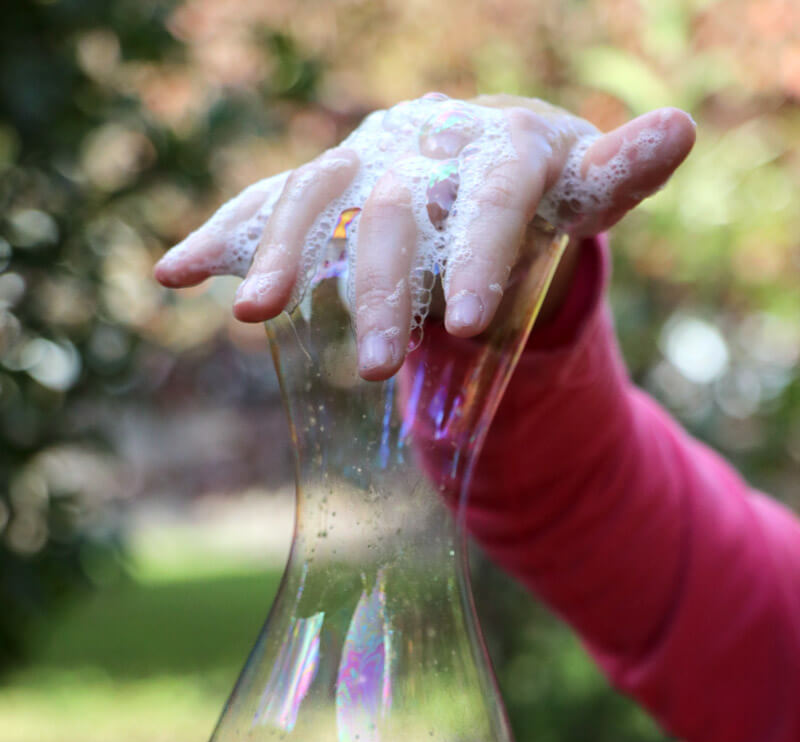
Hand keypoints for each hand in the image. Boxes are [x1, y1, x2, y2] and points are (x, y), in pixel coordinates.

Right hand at [154, 93, 694, 378]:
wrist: (465, 166)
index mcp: (494, 143)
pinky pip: (265, 206)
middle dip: (381, 288)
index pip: (491, 191)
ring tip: (251, 315)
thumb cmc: (532, 193)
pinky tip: (174, 273)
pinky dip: (222, 236)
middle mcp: (420, 144)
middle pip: (395, 209)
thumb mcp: (579, 189)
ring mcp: (362, 164)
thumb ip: (618, 173)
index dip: (480, 251)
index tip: (468, 324)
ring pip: (316, 200)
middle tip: (376, 370)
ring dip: (279, 255)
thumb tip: (682, 127)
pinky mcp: (321, 191)